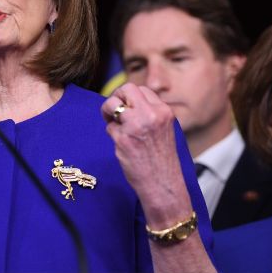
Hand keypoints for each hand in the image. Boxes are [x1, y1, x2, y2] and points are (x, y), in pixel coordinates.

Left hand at [101, 83, 189, 221]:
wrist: (163, 183)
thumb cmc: (161, 159)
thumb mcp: (163, 129)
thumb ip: (149, 114)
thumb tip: (126, 101)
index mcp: (163, 112)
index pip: (141, 89)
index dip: (130, 97)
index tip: (127, 107)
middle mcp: (151, 115)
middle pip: (126, 89)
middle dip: (116, 97)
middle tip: (113, 110)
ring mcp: (136, 126)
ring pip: (112, 104)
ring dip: (108, 112)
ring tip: (113, 124)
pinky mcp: (123, 139)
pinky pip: (109, 127)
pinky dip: (112, 134)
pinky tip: (120, 143)